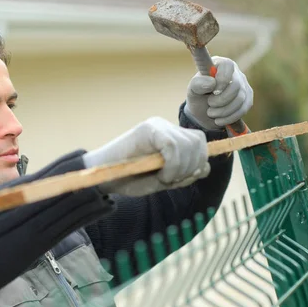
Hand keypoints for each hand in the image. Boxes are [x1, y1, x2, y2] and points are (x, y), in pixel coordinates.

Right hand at [82, 117, 209, 196]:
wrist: (102, 179)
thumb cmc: (130, 179)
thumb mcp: (164, 179)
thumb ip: (185, 174)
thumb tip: (205, 167)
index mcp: (170, 135)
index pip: (199, 142)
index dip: (198, 162)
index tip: (182, 179)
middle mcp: (165, 126)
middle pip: (198, 142)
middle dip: (192, 166)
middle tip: (172, 180)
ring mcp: (156, 126)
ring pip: (188, 144)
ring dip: (182, 168)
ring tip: (164, 179)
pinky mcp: (147, 130)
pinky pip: (173, 146)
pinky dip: (173, 165)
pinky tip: (161, 175)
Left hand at [184, 56, 252, 130]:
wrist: (203, 113)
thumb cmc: (198, 96)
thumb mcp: (192, 90)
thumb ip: (198, 83)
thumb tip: (212, 83)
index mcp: (220, 64)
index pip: (227, 65)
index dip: (222, 79)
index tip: (213, 91)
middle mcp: (234, 73)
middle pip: (236, 85)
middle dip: (221, 100)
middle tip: (209, 104)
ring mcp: (243, 85)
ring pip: (240, 99)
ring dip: (224, 110)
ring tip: (211, 113)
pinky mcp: (247, 99)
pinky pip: (243, 109)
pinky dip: (230, 117)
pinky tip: (219, 120)